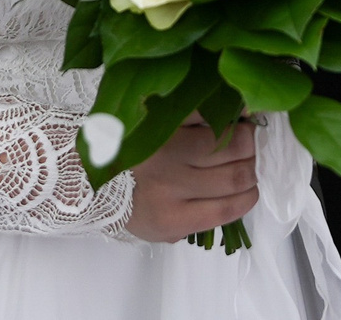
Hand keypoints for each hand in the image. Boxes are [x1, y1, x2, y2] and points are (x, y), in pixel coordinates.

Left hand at [123, 115, 258, 243]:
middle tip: (247, 160)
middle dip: (251, 167)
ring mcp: (167, 147)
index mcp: (171, 217)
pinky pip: (209, 112)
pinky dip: (229, 112)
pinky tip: (234, 115)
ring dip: (246, 139)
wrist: (88, 167)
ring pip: (231, 142)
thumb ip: (196, 223)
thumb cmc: (129, 198)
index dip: (249, 195)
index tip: (249, 186)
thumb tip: (235, 200)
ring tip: (242, 137)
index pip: (230, 207)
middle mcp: (171, 183)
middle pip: (237, 174)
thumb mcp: (160, 228)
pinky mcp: (164, 117)